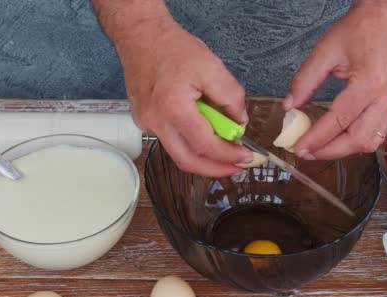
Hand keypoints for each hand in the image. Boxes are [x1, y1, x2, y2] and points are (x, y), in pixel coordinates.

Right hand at [114, 18, 252, 176]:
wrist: (141, 36)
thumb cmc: (174, 48)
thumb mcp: (213, 68)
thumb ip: (231, 98)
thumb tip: (240, 123)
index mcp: (174, 109)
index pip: (205, 145)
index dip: (228, 156)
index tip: (245, 157)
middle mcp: (156, 122)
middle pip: (187, 162)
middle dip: (215, 170)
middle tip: (235, 168)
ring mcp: (146, 123)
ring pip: (177, 154)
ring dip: (202, 158)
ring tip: (223, 153)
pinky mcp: (143, 121)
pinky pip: (169, 140)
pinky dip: (189, 143)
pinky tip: (203, 134)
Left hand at [284, 1, 386, 159]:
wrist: (383, 20)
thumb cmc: (357, 31)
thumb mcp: (325, 51)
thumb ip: (305, 80)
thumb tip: (289, 107)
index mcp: (369, 84)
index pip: (339, 120)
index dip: (317, 138)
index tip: (298, 147)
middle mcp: (384, 99)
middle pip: (358, 140)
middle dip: (329, 151)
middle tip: (304, 152)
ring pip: (369, 142)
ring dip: (343, 150)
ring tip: (318, 149)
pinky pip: (375, 135)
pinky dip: (354, 143)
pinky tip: (336, 140)